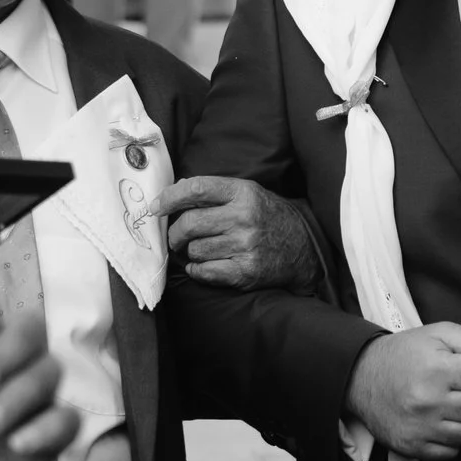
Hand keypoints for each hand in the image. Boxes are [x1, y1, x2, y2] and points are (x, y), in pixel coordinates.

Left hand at [157, 171, 322, 289]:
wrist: (304, 249)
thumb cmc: (268, 218)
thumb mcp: (248, 194)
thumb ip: (215, 192)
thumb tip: (174, 192)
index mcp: (243, 192)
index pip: (195, 189)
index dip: (169, 197)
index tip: (156, 207)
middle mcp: (244, 217)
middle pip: (189, 224)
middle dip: (175, 233)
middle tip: (176, 237)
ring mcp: (245, 246)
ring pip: (194, 250)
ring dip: (190, 252)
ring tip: (203, 249)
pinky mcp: (245, 271)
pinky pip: (203, 271)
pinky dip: (197, 270)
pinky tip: (205, 264)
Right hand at [346, 320, 460, 459]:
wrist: (360, 376)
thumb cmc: (406, 353)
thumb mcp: (440, 335)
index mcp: (436, 369)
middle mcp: (427, 401)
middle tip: (453, 387)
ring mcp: (419, 427)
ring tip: (445, 405)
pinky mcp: (411, 447)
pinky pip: (451, 452)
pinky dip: (448, 439)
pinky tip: (435, 422)